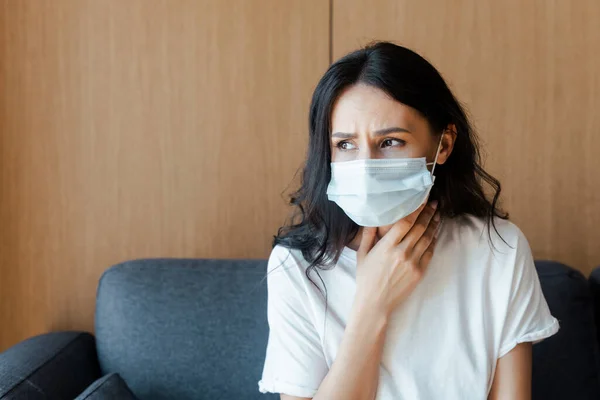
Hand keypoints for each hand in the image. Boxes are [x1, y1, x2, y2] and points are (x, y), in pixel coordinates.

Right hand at [353, 201, 440, 316]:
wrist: (375, 303)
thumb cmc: (366, 278)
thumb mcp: (362, 254)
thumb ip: (368, 235)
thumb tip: (373, 218)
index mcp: (387, 246)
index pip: (405, 222)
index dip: (416, 209)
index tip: (422, 199)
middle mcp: (402, 252)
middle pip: (420, 227)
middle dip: (428, 213)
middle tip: (434, 203)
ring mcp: (413, 263)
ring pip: (427, 238)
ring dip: (434, 225)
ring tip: (437, 214)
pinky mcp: (420, 272)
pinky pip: (430, 252)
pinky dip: (434, 241)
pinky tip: (435, 233)